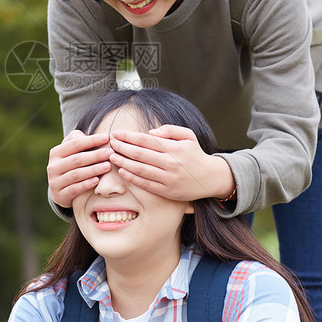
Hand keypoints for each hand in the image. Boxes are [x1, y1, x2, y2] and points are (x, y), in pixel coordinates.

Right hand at [47, 130, 112, 207]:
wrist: (60, 190)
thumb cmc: (71, 165)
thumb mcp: (71, 152)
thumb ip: (76, 140)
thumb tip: (82, 135)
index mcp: (56, 153)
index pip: (75, 143)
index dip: (91, 140)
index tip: (106, 138)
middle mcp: (53, 166)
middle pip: (76, 159)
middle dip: (95, 155)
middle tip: (110, 153)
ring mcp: (55, 182)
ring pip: (76, 174)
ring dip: (93, 169)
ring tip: (108, 166)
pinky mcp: (59, 195)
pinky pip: (74, 189)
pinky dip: (86, 184)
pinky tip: (97, 180)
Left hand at [109, 124, 233, 201]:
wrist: (211, 178)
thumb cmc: (195, 154)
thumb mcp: (188, 135)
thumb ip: (169, 130)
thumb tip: (149, 132)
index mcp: (174, 148)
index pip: (146, 140)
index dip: (129, 136)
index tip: (116, 133)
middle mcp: (171, 163)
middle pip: (140, 154)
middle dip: (122, 148)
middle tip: (110, 143)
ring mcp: (169, 178)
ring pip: (140, 170)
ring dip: (124, 163)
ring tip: (112, 157)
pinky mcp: (167, 191)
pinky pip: (146, 184)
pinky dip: (132, 178)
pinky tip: (122, 172)